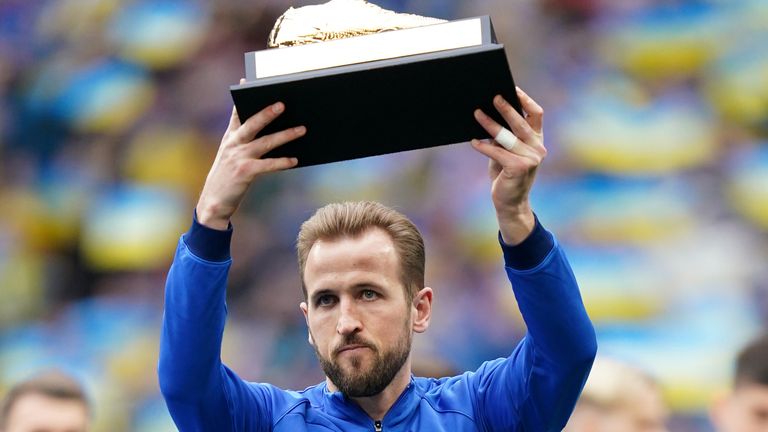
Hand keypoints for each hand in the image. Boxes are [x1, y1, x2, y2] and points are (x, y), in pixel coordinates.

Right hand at [196, 101, 305, 229]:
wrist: (213, 202)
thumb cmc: (227, 178)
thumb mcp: (229, 156)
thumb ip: (243, 143)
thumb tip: (270, 133)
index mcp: (229, 138)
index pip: (236, 114)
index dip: (241, 97)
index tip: (247, 81)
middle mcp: (233, 144)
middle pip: (252, 123)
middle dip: (267, 112)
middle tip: (282, 103)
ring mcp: (238, 157)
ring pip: (265, 142)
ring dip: (285, 135)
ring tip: (302, 129)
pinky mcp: (245, 171)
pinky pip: (268, 164)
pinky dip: (282, 162)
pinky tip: (295, 160)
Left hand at [471, 87, 545, 244]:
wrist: (510, 202)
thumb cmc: (506, 173)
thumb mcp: (506, 151)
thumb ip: (503, 136)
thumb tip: (487, 113)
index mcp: (536, 139)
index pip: (536, 114)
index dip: (525, 100)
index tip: (512, 88)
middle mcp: (537, 147)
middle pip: (521, 122)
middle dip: (506, 108)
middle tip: (493, 96)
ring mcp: (531, 158)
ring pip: (507, 136)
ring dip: (489, 124)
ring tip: (477, 113)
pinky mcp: (520, 168)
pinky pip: (498, 152)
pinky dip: (484, 147)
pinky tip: (473, 142)